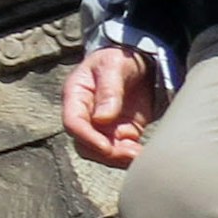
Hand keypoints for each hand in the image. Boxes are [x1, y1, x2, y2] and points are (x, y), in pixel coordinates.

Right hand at [62, 45, 162, 167]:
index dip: (87, 137)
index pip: (73, 122)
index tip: (106, 146)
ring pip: (102, 152)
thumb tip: (102, 119)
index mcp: (76, 96)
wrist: (136, 61)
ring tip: (139, 154)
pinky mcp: (120, 133)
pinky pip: (121, 151)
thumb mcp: (114, 67)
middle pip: (85, 144)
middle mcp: (85, 116)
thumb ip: (109, 91)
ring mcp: (102, 127)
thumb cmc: (118, 59)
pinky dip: (131, 157)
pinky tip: (144, 154)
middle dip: (106, 153)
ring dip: (119, 158)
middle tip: (129, 153)